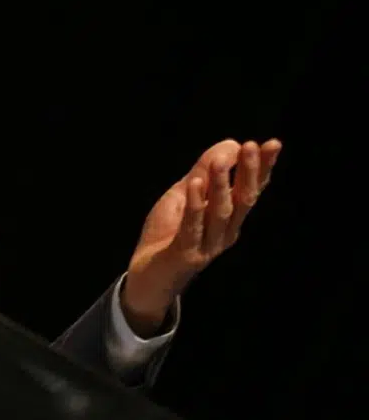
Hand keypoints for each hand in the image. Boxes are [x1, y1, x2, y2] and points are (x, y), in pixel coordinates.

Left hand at [121, 138, 281, 336]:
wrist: (148, 275)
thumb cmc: (169, 232)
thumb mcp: (184, 195)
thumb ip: (203, 172)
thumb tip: (230, 144)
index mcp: (229, 217)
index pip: (251, 188)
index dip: (263, 167)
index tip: (273, 144)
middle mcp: (226, 231)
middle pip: (243, 199)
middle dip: (249, 172)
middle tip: (251, 146)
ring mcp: (209, 244)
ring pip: (220, 212)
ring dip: (221, 185)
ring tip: (219, 161)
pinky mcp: (187, 253)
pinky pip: (192, 227)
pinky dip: (194, 206)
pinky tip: (193, 185)